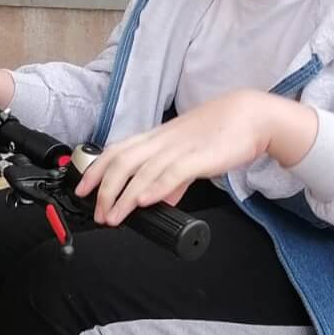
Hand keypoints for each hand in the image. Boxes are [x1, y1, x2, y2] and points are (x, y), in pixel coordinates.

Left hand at [76, 90, 313, 225]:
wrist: (251, 117)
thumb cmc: (220, 133)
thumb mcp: (189, 157)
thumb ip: (174, 180)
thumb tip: (162, 200)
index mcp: (156, 139)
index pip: (116, 152)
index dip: (95, 171)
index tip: (82, 191)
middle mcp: (162, 142)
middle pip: (122, 162)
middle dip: (104, 190)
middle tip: (99, 214)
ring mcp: (179, 148)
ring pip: (142, 171)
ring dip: (124, 196)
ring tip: (114, 217)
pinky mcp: (199, 157)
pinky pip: (173, 172)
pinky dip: (156, 188)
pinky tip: (145, 202)